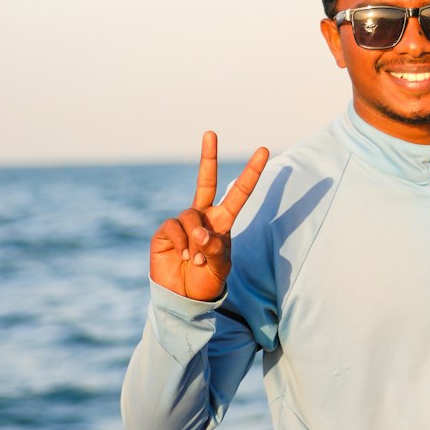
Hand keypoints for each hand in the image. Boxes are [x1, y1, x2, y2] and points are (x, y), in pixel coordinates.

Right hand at [150, 131, 269, 300]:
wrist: (183, 297)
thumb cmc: (207, 280)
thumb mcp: (221, 267)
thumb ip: (216, 250)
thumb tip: (201, 233)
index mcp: (223, 220)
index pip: (240, 192)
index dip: (251, 172)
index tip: (264, 150)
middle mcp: (202, 215)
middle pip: (205, 180)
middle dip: (208, 156)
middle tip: (210, 132)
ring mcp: (182, 221)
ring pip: (191, 216)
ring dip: (196, 239)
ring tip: (196, 259)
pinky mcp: (165, 230)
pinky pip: (175, 227)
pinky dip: (182, 242)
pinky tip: (183, 257)